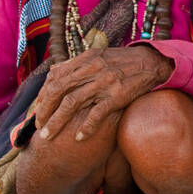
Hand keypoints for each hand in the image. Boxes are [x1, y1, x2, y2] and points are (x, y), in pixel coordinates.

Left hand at [34, 45, 174, 142]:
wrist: (154, 63)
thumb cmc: (125, 62)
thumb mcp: (99, 56)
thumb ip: (76, 64)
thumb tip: (53, 72)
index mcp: (86, 59)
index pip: (55, 78)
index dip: (43, 96)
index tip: (38, 110)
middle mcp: (93, 69)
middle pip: (59, 90)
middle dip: (44, 110)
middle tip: (39, 127)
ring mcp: (105, 83)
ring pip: (72, 103)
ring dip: (57, 121)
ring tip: (48, 137)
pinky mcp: (118, 95)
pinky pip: (97, 113)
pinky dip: (86, 126)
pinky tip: (79, 138)